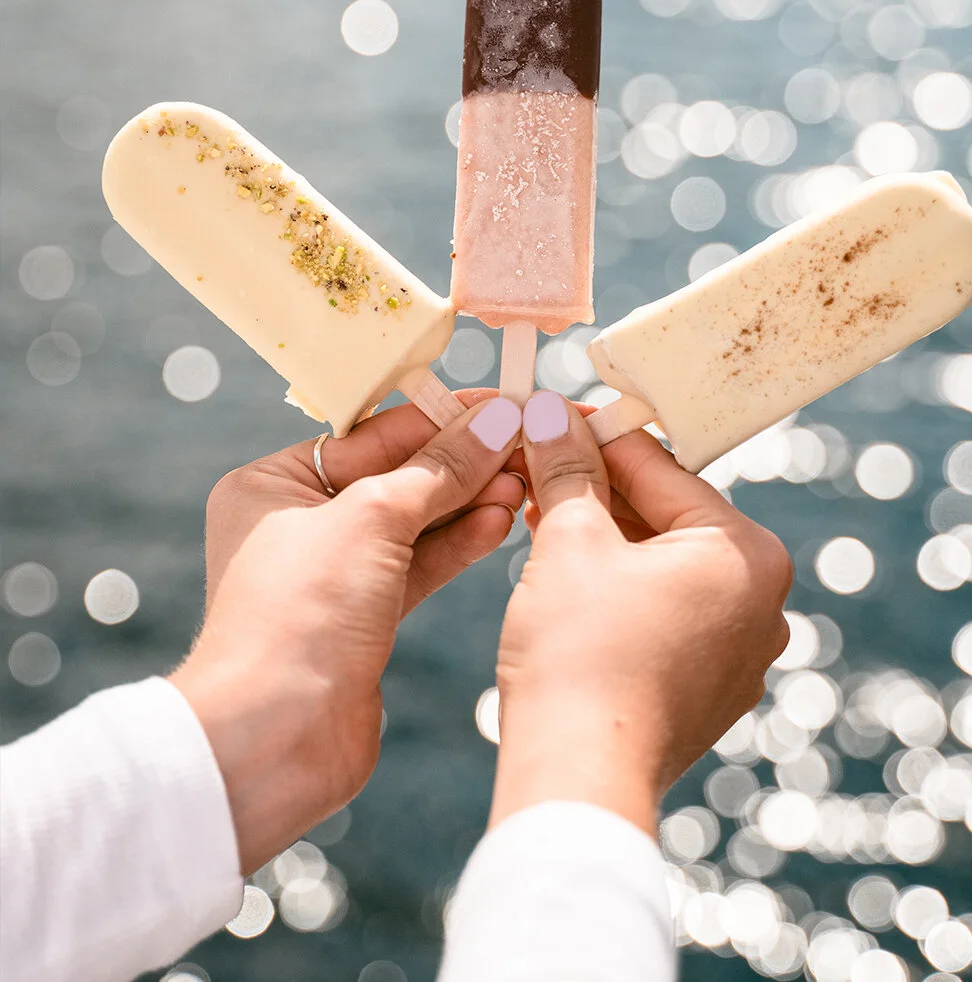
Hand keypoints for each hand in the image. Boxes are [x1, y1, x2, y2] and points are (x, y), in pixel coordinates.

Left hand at [171, 391, 524, 872]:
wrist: (272, 740)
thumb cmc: (297, 616)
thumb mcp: (372, 518)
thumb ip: (439, 469)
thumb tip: (495, 421)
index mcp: (273, 484)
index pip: (370, 434)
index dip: (439, 419)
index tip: (501, 405)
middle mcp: (299, 524)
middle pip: (397, 476)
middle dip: (462, 462)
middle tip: (525, 443)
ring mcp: (334, 575)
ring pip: (415, 523)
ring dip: (469, 501)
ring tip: (523, 482)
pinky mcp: (365, 618)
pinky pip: (420, 566)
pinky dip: (460, 543)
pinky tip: (501, 521)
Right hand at [491, 392, 791, 834]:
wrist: (578, 780)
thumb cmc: (580, 653)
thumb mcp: (570, 541)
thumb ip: (569, 469)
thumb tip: (550, 412)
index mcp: (747, 553)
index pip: (662, 468)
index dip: (595, 435)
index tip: (551, 413)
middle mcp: (761, 602)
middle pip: (666, 516)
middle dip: (597, 488)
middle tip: (537, 459)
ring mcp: (739, 653)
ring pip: (662, 566)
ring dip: (603, 536)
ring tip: (540, 509)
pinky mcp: (707, 690)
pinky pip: (663, 613)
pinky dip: (617, 586)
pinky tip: (565, 570)